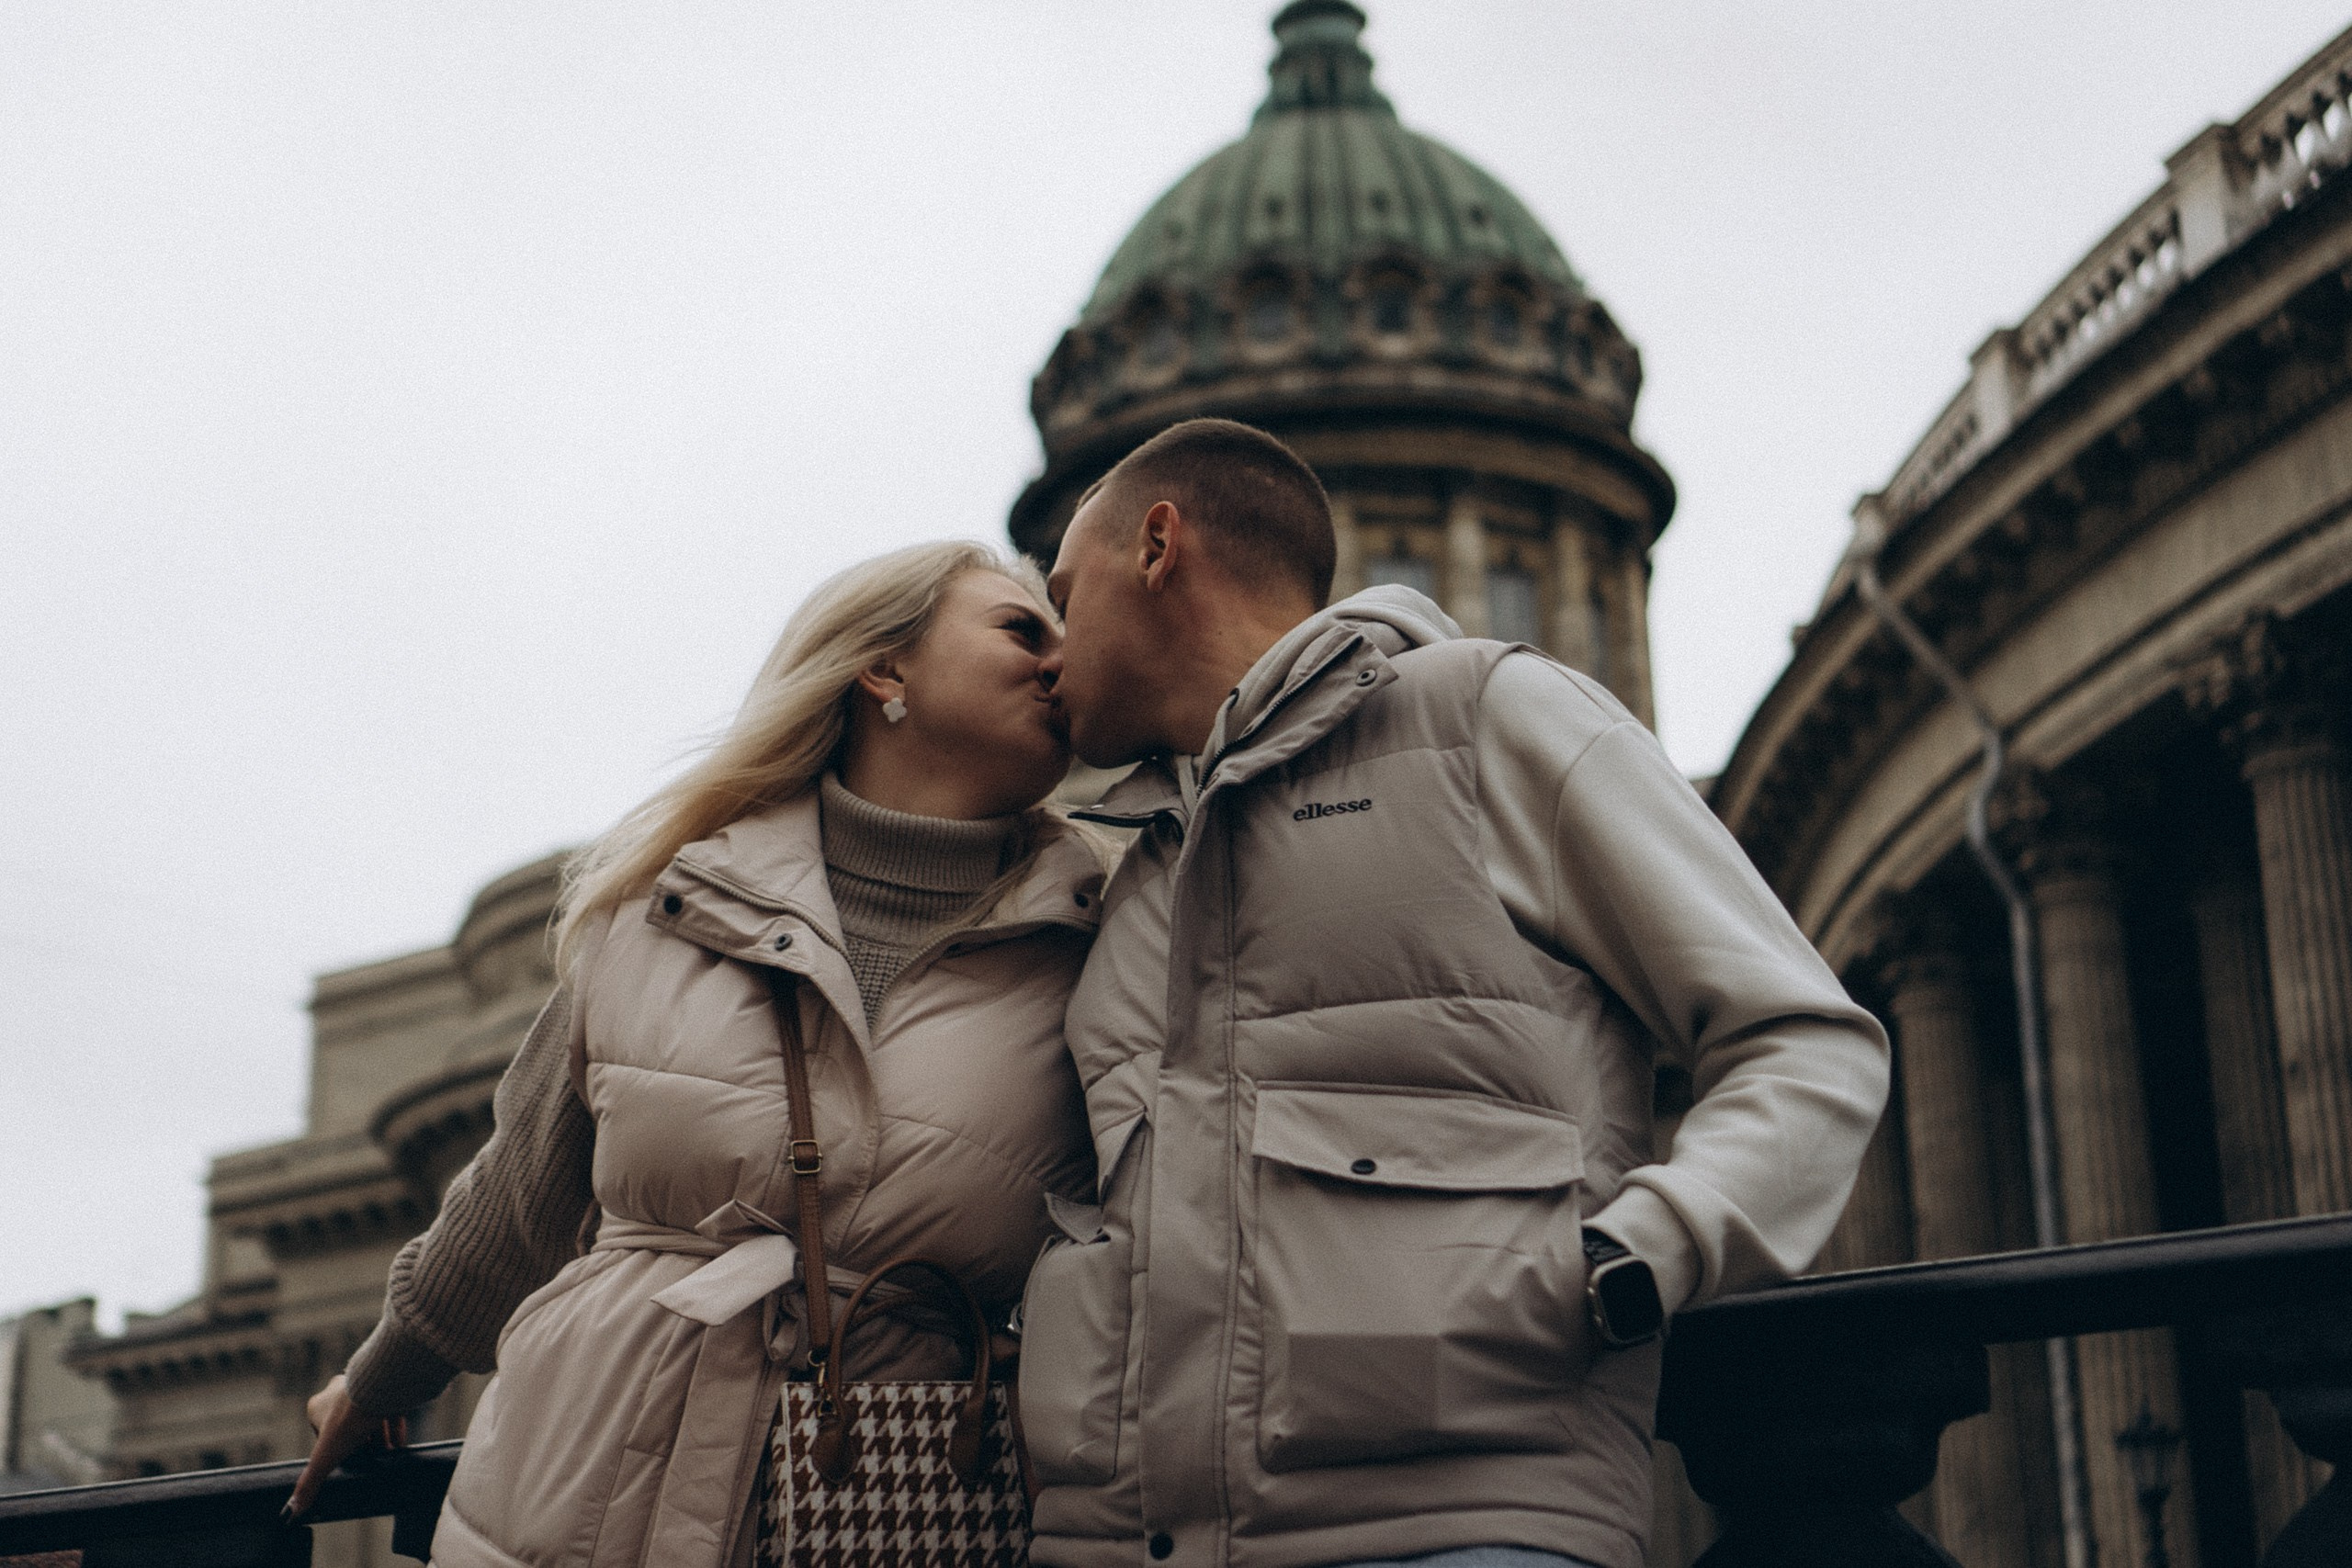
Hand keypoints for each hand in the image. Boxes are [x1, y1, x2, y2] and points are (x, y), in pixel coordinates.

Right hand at [283, 1375, 406, 1520]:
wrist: (380, 1391)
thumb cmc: (348, 1421)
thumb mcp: (325, 1457)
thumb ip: (309, 1484)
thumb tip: (289, 1515)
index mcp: (318, 1406)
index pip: (324, 1435)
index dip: (336, 1451)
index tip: (347, 1462)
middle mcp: (339, 1393)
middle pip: (349, 1427)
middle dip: (361, 1446)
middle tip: (370, 1462)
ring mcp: (364, 1389)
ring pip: (371, 1419)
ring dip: (378, 1439)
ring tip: (385, 1457)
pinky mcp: (386, 1390)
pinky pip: (390, 1411)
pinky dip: (394, 1430)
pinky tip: (399, 1447)